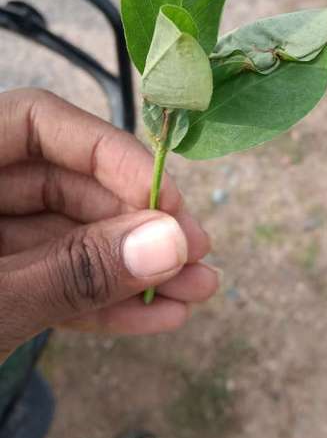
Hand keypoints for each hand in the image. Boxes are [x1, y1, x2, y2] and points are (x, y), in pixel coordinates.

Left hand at [0, 89, 217, 362]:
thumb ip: (74, 269)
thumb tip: (168, 243)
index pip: (39, 122)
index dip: (109, 154)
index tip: (166, 201)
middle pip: (66, 183)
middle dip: (136, 225)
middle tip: (196, 256)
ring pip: (68, 237)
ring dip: (132, 269)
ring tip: (196, 293)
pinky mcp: (0, 285)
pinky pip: (53, 280)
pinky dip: (101, 299)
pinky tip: (156, 315)